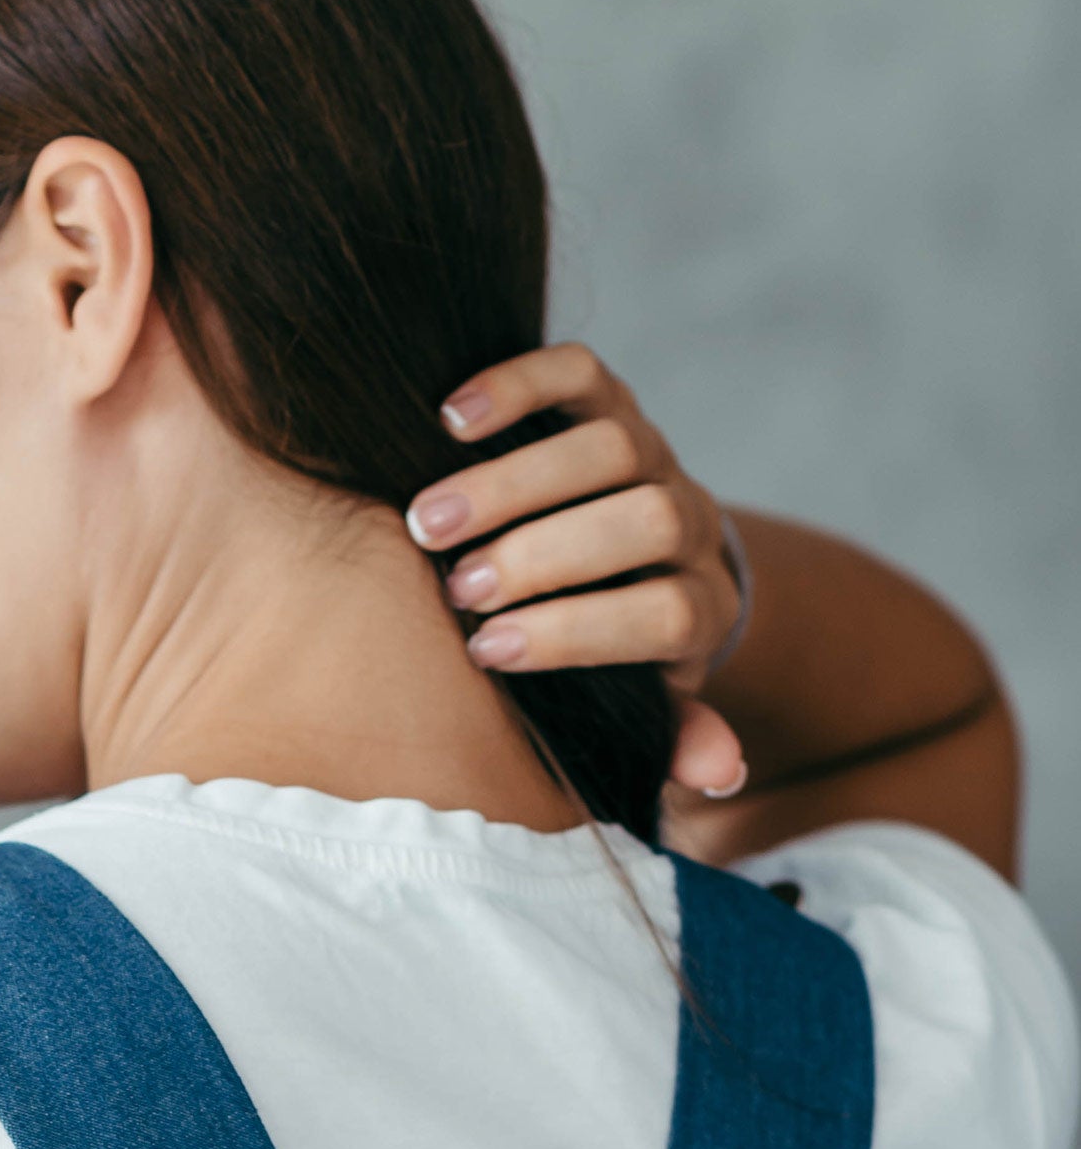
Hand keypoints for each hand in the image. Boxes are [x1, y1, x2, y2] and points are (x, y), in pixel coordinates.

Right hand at [404, 345, 749, 801]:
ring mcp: (653, 454)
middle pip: (645, 520)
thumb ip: (676, 735)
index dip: (580, 630)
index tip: (491, 652)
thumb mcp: (648, 702)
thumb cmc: (617, 647)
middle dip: (548, 554)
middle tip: (458, 587)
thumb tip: (720, 774)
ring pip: (609, 445)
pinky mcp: (611, 399)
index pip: (663, 612)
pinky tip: (448, 419)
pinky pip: (578, 374)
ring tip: (428, 522)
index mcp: (701, 607)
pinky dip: (516, 386)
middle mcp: (688, 522)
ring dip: (515, 482)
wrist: (648, 557)